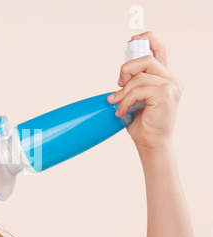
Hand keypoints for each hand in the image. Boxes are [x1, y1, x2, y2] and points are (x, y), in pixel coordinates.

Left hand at [107, 31, 182, 151]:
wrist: (151, 143)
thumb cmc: (143, 123)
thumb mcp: (136, 98)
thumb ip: (133, 84)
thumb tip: (120, 77)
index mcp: (165, 78)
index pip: (161, 50)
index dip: (148, 40)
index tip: (133, 40)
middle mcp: (171, 80)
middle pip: (146, 59)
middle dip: (126, 69)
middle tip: (118, 84)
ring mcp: (171, 87)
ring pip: (139, 77)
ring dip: (123, 91)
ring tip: (117, 103)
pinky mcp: (165, 95)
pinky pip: (137, 90)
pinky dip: (125, 101)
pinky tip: (122, 112)